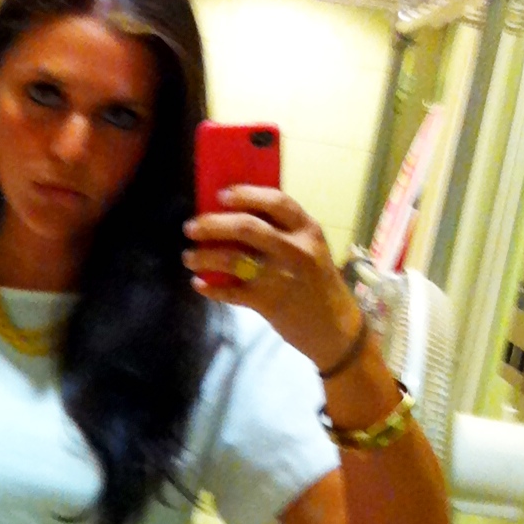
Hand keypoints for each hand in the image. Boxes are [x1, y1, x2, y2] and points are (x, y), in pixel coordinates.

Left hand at [183, 186, 362, 375]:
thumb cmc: (318, 284)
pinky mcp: (267, 302)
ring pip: (232, 258)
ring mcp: (279, 276)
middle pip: (245, 226)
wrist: (335, 328)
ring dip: (204, 256)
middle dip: (212, 224)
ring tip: (188, 257)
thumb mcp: (312, 250)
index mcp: (307, 230)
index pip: (276, 201)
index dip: (245, 195)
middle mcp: (294, 249)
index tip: (221, 195)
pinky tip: (199, 284)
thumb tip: (238, 216)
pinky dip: (211, 288)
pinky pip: (230, 292)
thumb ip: (285, 233)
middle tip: (191, 227)